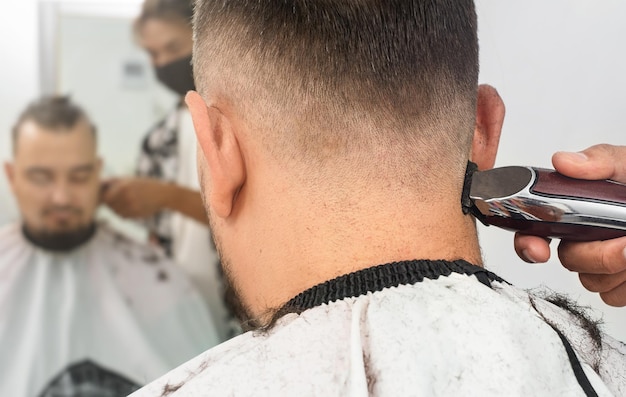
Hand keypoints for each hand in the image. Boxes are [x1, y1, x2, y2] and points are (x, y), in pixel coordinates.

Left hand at [101, 177, 170, 218]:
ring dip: (117, 208)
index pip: (104, 197)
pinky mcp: (136, 214)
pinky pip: (123, 216)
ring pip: (116, 211)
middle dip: (111, 202)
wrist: (163, 194)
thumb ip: (111, 182)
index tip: (106, 196)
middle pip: (109, 204)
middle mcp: (127, 196)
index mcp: (123, 186)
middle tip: (119, 198)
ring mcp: (132, 206)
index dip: (104, 197)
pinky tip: (133, 206)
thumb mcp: (129, 179)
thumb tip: (96, 185)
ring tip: (127, 201)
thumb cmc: (144, 184)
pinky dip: (124, 213)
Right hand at [513, 144, 625, 305]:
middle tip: (625, 242)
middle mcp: (586, 237)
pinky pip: (614, 296)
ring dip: (619, 268)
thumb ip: (601, 160)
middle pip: (568, 261)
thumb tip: (565, 162)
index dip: (528, 243)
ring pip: (592, 282)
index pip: (533, 230)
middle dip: (597, 255)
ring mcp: (604, 264)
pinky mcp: (622, 285)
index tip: (540, 248)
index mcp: (579, 208)